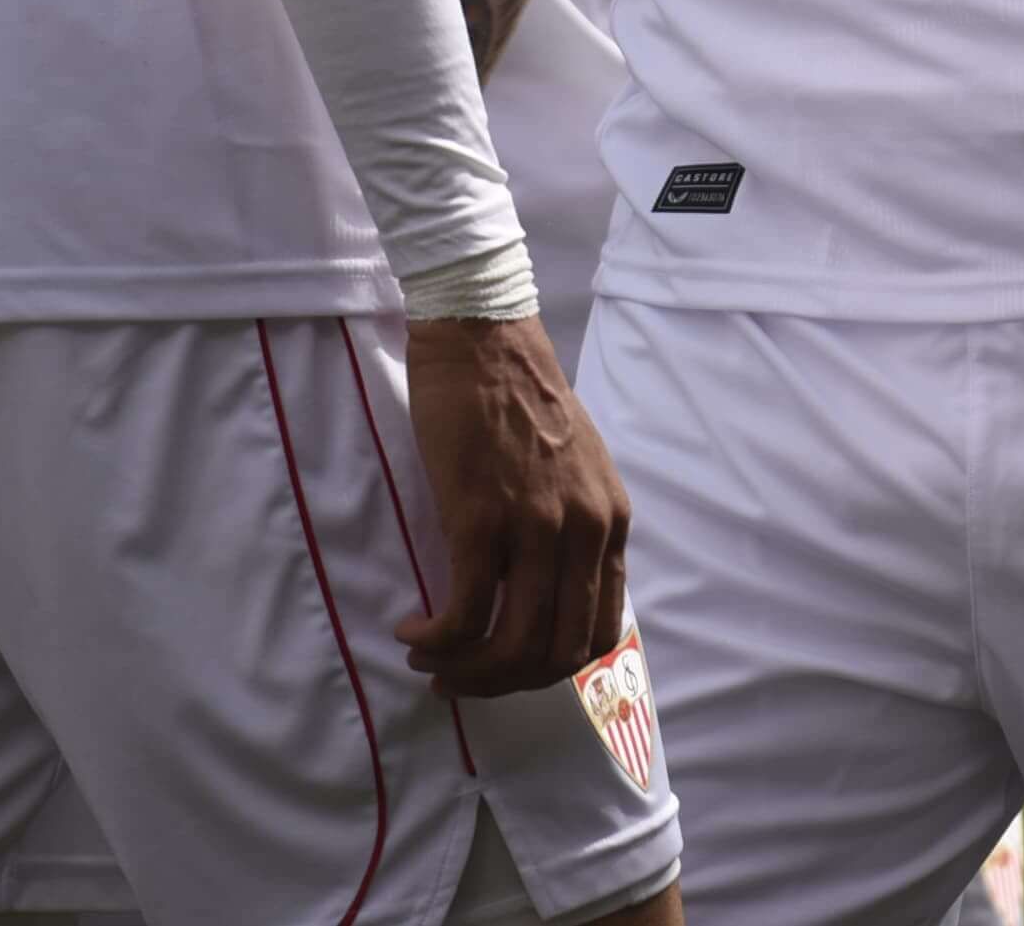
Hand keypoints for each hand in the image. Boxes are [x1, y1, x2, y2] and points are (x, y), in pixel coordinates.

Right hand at [397, 314, 627, 698]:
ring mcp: (536, 529)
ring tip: (429, 659)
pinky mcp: (482, 520)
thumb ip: (574, 527)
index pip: (600, 634)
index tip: (508, 668)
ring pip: (512, 647)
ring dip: (466, 671)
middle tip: (460, 677)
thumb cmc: (519, 398)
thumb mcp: (576, 469)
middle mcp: (584, 533)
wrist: (482, 340)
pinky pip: (465, 615)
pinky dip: (437, 639)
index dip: (551, 670)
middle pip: (557, 654)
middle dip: (504, 683)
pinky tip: (413, 630)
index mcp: (611, 524)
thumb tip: (546, 591)